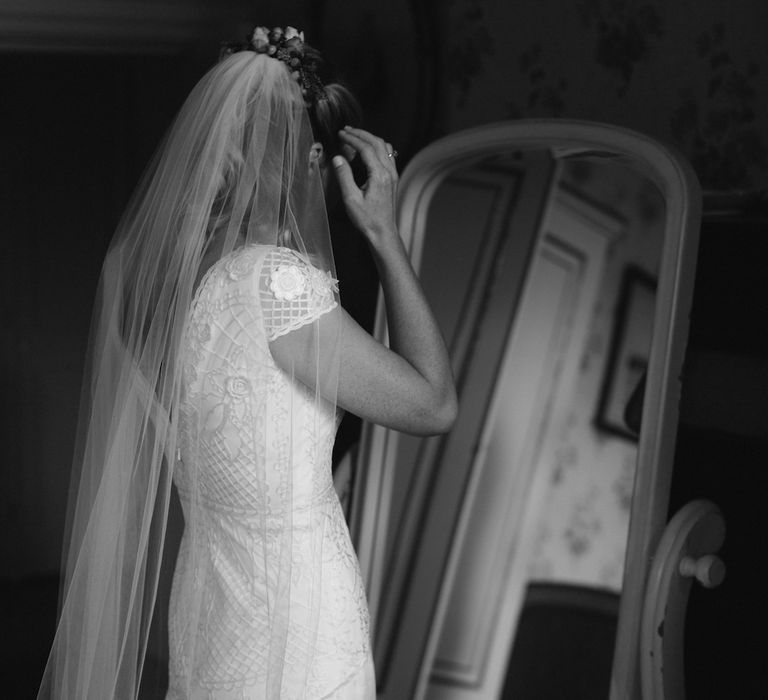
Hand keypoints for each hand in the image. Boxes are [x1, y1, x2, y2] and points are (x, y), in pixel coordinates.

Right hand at [333, 127, 398, 246]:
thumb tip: (338, 158)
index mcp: (379, 175)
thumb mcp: (351, 199)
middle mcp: (389, 172)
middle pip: (377, 143)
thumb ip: (344, 176)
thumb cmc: (367, 219)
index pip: (366, 148)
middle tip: (347, 130)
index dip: (352, 138)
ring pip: (385, 147)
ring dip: (370, 138)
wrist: (382, 232)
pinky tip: (368, 149)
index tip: (341, 134)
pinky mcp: (393, 179)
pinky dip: (377, 147)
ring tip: (356, 136)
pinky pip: (388, 155)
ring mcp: (393, 175)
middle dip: (361, 134)